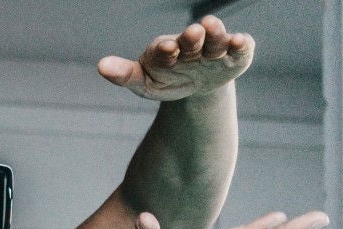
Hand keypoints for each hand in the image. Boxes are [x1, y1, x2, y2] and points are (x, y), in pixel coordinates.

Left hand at [98, 15, 253, 100]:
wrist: (195, 86)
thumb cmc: (164, 79)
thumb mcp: (143, 82)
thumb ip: (124, 75)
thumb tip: (100, 66)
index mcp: (166, 49)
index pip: (164, 49)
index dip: (166, 49)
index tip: (166, 49)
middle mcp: (191, 43)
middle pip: (191, 39)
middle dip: (192, 37)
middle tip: (192, 32)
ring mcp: (214, 48)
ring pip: (216, 38)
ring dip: (216, 34)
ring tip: (212, 29)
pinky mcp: (235, 55)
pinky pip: (241, 46)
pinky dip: (241, 43)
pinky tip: (240, 41)